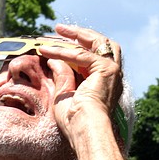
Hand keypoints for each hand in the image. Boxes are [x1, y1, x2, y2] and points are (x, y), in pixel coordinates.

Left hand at [37, 24, 123, 145]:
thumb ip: (61, 75)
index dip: (75, 47)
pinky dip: (63, 52)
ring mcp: (112, 71)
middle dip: (81, 34)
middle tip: (61, 30)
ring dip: (76, 34)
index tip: (57, 42)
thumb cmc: (74, 121)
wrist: (85, 129)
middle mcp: (111, 75)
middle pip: (102, 44)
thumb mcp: (63, 94)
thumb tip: (52, 59)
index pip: (92, 56)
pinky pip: (82, 55)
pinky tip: (46, 51)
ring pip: (97, 42)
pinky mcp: (107, 69)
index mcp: (103, 82)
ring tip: (57, 30)